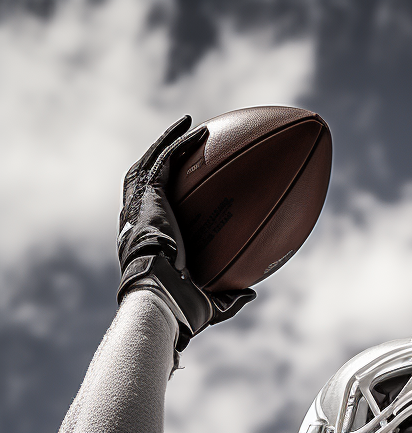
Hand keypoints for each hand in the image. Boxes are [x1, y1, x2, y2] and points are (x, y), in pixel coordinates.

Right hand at [117, 116, 254, 349]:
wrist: (160, 294)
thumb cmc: (180, 306)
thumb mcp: (208, 305)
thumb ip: (227, 298)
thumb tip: (250, 293)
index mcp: (151, 244)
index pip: (158, 215)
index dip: (169, 199)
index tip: (191, 191)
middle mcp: (140, 220)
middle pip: (149, 182)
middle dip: (165, 161)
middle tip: (187, 149)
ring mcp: (140, 204)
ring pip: (151, 162)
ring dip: (168, 142)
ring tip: (188, 126)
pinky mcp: (147, 193)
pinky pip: (164, 159)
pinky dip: (177, 143)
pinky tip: (197, 130)